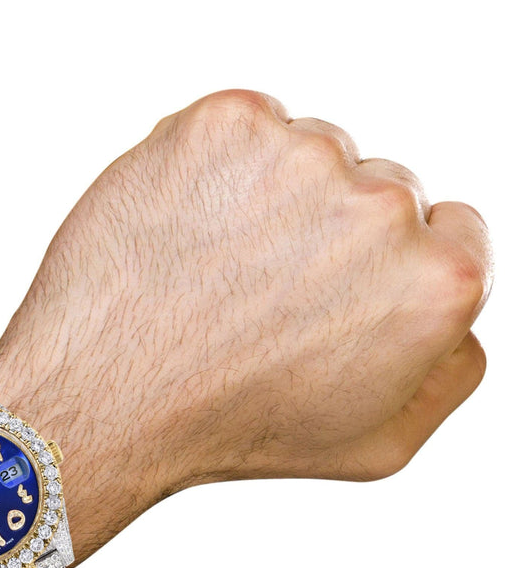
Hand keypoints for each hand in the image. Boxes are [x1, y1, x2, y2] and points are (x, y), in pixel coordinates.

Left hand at [0, 89, 491, 546]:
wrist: (107, 398)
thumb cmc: (232, 428)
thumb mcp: (375, 442)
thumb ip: (450, 372)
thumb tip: (460, 317)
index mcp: (436, 283)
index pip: (452, 232)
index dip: (391, 265)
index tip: (338, 290)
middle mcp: (383, 207)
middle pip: (383, 188)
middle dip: (334, 233)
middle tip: (265, 295)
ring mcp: (302, 155)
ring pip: (313, 154)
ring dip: (275, 197)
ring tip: (219, 271)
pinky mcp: (227, 124)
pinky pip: (246, 130)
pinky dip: (220, 169)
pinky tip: (189, 232)